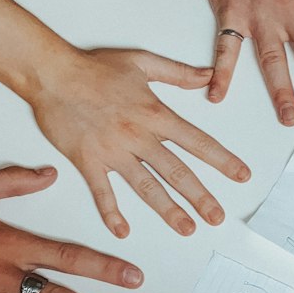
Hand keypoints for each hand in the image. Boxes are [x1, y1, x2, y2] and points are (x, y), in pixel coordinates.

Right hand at [28, 47, 249, 238]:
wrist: (52, 74)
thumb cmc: (93, 67)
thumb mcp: (142, 61)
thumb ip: (178, 73)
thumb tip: (208, 76)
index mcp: (154, 113)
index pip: (197, 141)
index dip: (222, 160)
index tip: (241, 175)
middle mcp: (138, 136)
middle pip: (176, 171)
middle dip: (200, 196)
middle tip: (218, 217)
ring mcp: (113, 151)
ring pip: (146, 186)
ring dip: (168, 209)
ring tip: (186, 228)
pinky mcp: (88, 161)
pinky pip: (102, 192)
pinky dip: (111, 213)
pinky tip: (123, 231)